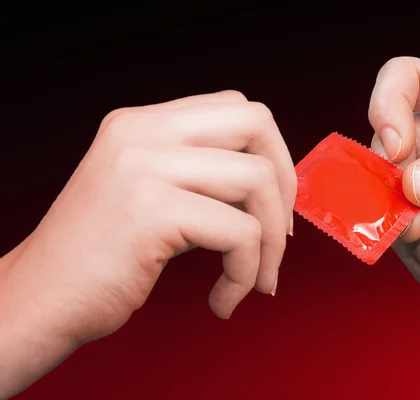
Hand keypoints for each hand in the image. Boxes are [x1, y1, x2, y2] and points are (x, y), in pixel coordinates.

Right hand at [2, 90, 295, 344]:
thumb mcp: (146, 194)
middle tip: (278, 238)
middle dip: (286, 184)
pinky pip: (240, 233)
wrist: (38, 302)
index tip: (273, 206)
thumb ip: (198, 174)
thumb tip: (272, 184)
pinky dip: (245, 274)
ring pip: (258, 181)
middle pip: (257, 124)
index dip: (272, 155)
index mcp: (143, 123)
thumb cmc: (101, 259)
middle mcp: (142, 132)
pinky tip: (222, 300)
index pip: (237, 109)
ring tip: (255, 281)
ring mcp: (144, 166)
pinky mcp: (150, 210)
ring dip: (271, 243)